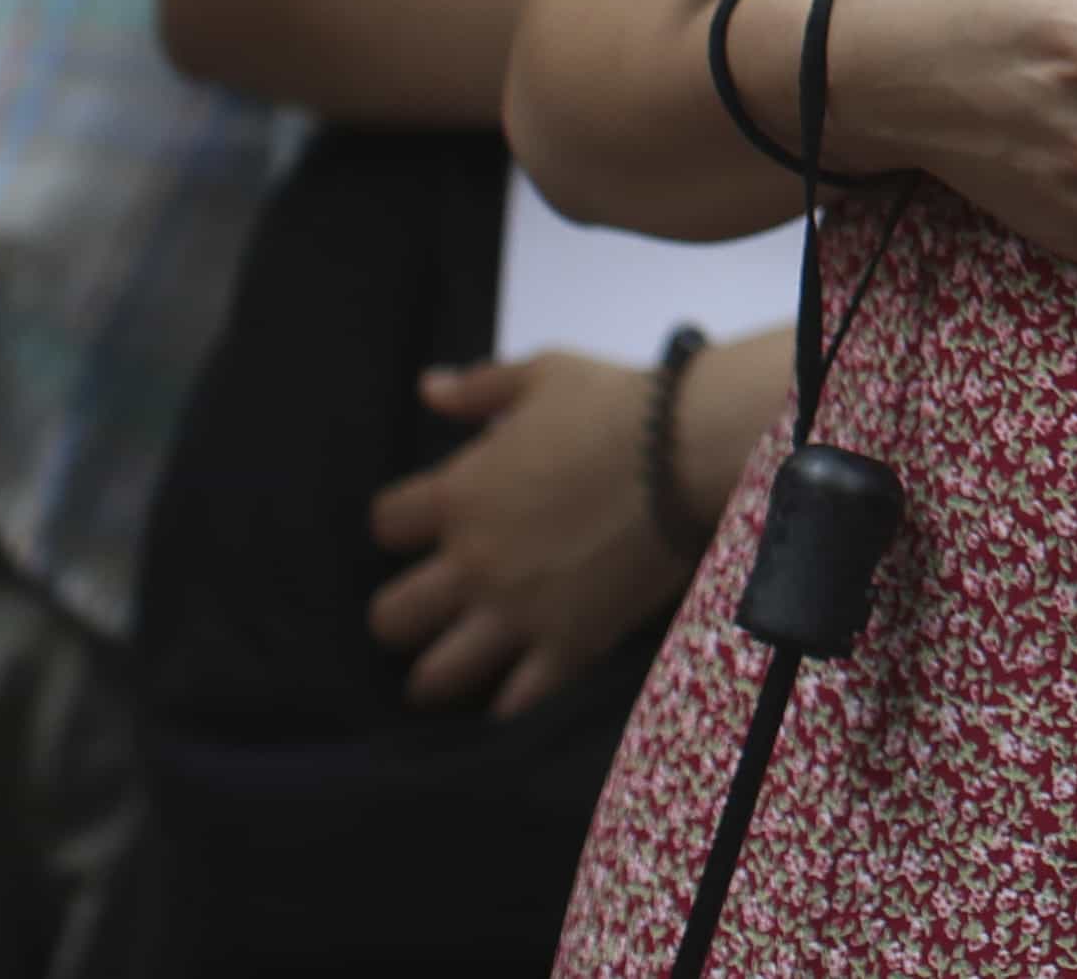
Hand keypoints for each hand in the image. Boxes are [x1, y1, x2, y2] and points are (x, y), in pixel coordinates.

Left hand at [368, 352, 690, 715]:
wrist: (691, 453)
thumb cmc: (617, 406)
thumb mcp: (545, 375)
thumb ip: (480, 388)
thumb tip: (427, 387)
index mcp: (458, 496)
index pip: (385, 524)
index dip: (400, 524)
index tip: (424, 524)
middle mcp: (472, 563)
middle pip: (391, 617)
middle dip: (402, 615)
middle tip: (431, 607)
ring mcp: (517, 612)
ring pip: (435, 675)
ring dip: (437, 673)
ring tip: (452, 667)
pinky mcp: (567, 645)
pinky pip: (516, 700)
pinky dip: (510, 701)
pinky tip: (515, 690)